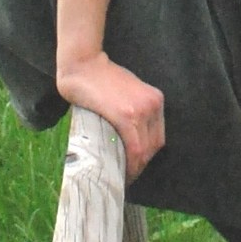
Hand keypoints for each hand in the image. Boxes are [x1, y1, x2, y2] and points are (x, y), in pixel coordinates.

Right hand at [55, 48, 165, 181]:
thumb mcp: (128, 90)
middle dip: (141, 163)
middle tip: (126, 174)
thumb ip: (135, 110)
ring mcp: (141, 111)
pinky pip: (134, 148)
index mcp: (156, 99)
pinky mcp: (126, 116)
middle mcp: (153, 105)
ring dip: (135, 167)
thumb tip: (130, 138)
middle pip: (154, 145)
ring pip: (145, 150)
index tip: (135, 165)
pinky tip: (121, 171)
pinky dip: (130, 164)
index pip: (157, 136)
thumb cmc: (101, 78)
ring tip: (122, 176)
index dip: (147, 154)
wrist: (84, 66)